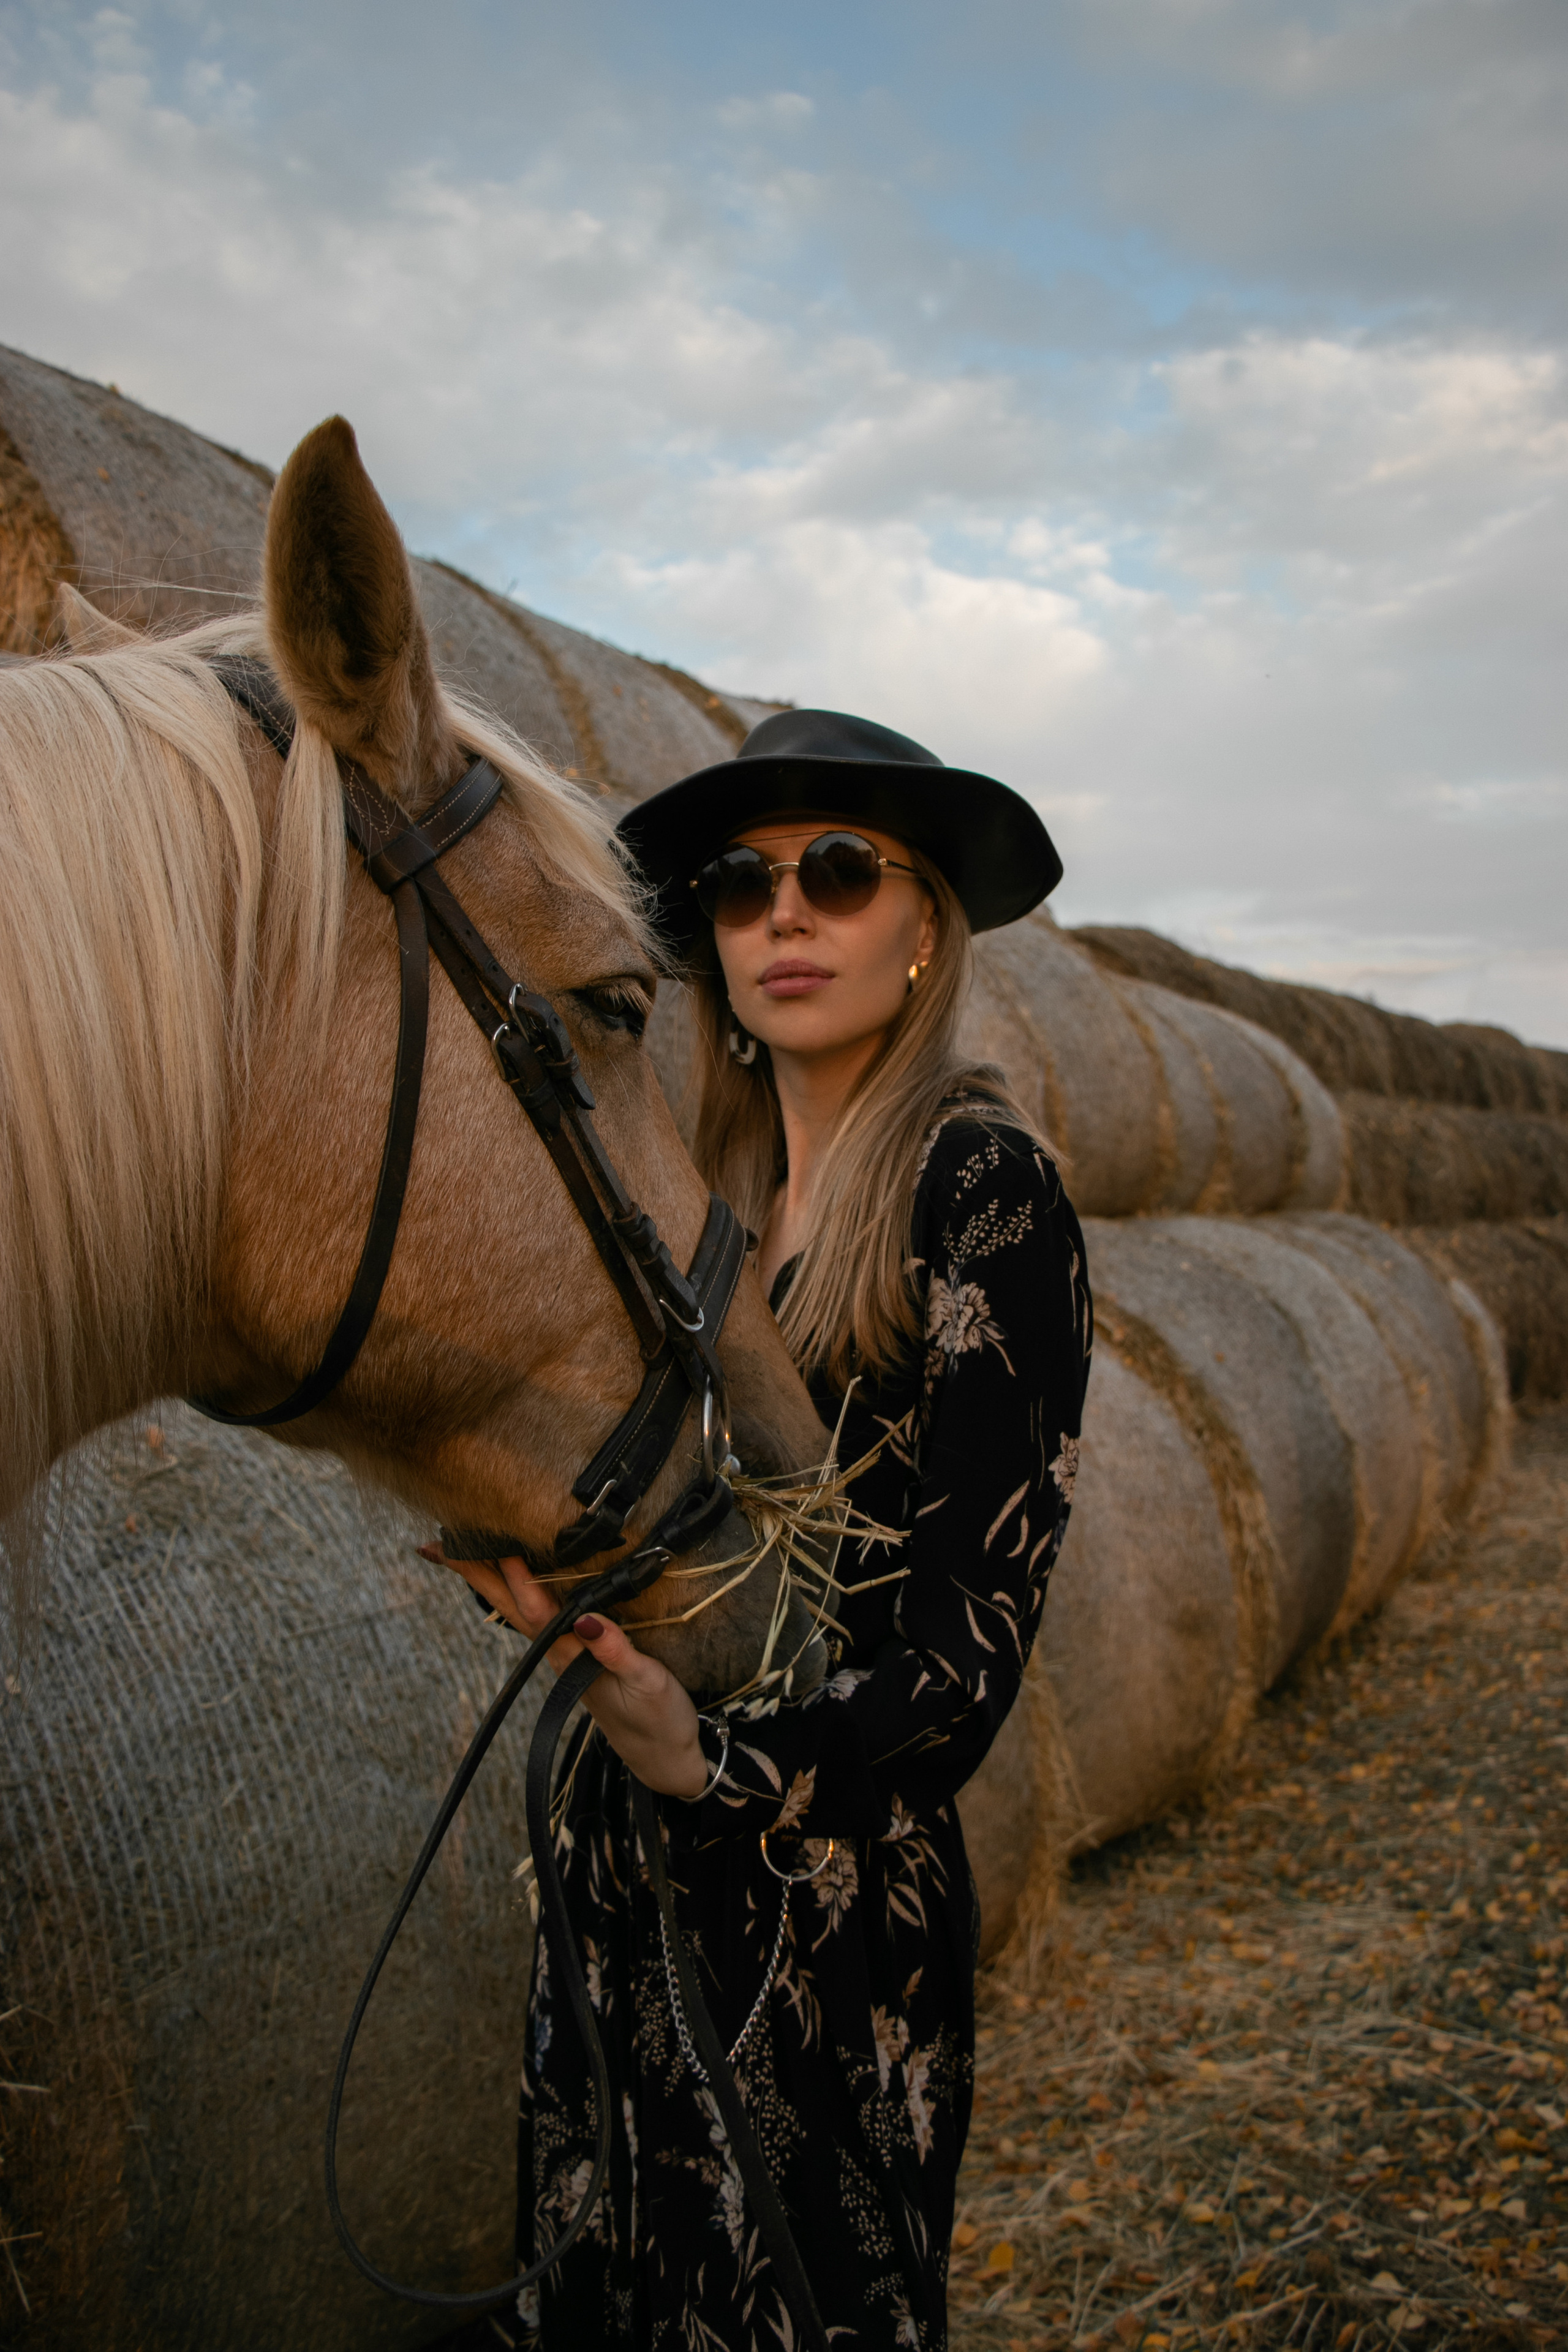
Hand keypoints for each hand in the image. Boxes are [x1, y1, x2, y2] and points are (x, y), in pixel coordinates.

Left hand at [430, 1547, 708, 1799]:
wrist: (663, 1758)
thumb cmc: (658, 1720)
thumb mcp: (647, 1683)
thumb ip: (616, 1652)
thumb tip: (586, 1621)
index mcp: (573, 1657)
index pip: (535, 1609)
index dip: (513, 1575)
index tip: (491, 1538)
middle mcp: (559, 1653)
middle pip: (509, 1607)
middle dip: (475, 1576)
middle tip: (437, 1545)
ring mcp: (563, 1655)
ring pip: (518, 1610)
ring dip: (489, 1581)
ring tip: (461, 1552)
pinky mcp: (575, 1656)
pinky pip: (539, 1616)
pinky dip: (519, 1592)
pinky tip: (513, 1579)